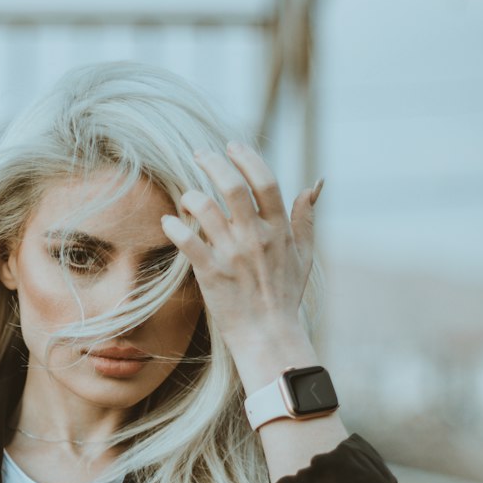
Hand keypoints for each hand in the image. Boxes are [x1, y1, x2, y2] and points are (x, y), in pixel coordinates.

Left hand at [160, 141, 320, 364]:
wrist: (268, 336)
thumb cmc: (285, 296)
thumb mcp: (305, 256)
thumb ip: (306, 218)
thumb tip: (314, 185)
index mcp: (279, 230)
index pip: (264, 181)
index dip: (247, 158)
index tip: (232, 146)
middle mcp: (256, 238)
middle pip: (231, 187)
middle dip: (212, 163)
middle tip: (198, 153)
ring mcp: (232, 255)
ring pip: (205, 210)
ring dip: (191, 195)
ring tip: (185, 195)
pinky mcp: (211, 274)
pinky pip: (188, 242)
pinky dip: (174, 227)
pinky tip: (168, 222)